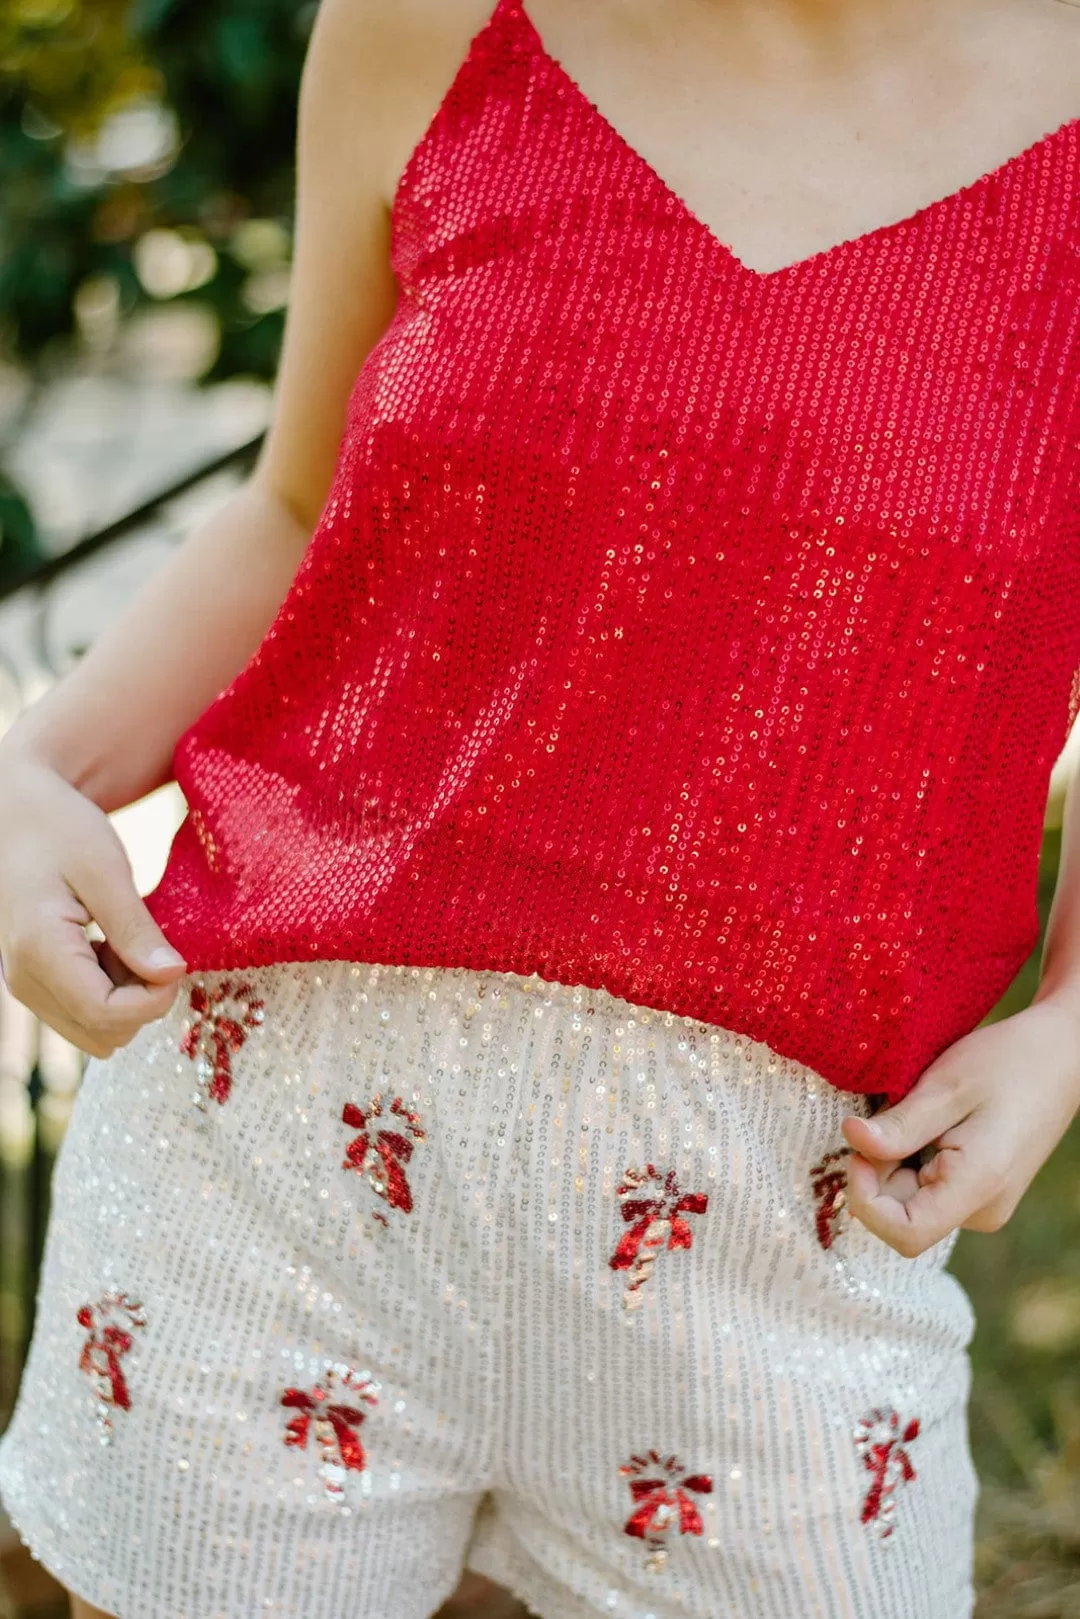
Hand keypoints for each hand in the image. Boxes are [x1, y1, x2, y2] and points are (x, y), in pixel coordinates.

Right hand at [0, 748, 187, 1057]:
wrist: (10, 811)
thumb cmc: (56, 827)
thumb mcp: (104, 867)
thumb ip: (135, 927)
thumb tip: (171, 974)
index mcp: (40, 952)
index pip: (107, 1015)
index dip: (155, 1000)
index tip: (177, 961)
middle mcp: (25, 981)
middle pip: (103, 1034)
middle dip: (142, 1001)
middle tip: (152, 947)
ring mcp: (25, 984)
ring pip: (94, 1029)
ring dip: (127, 998)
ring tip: (129, 941)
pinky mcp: (34, 979)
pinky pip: (81, 1011)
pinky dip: (109, 989)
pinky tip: (112, 945)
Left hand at [839, 996, 1079, 1257]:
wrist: (1059, 1057)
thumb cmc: (1009, 1063)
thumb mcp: (947, 1086)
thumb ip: (900, 1124)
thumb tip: (851, 1138)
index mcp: (978, 1187)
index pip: (905, 1234)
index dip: (866, 1198)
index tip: (860, 1147)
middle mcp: (982, 1210)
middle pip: (901, 1214)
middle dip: (878, 1169)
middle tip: (885, 1115)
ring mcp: (982, 1204)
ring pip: (910, 1200)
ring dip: (894, 1161)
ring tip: (915, 1113)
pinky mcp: (979, 1192)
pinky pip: (927, 1188)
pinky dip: (910, 1159)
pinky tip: (927, 1122)